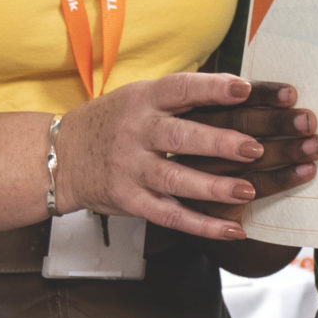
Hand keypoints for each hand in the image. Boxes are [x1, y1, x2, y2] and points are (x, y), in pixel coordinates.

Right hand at [53, 73, 316, 243]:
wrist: (63, 156)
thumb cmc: (115, 121)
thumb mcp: (140, 96)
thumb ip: (183, 97)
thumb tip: (244, 91)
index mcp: (143, 100)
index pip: (179, 88)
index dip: (211, 88)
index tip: (244, 89)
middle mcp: (137, 132)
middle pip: (179, 137)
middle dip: (218, 143)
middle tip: (254, 148)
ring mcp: (131, 169)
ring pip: (175, 179)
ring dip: (213, 188)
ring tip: (247, 191)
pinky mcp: (131, 200)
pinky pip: (170, 216)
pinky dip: (203, 225)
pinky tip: (233, 230)